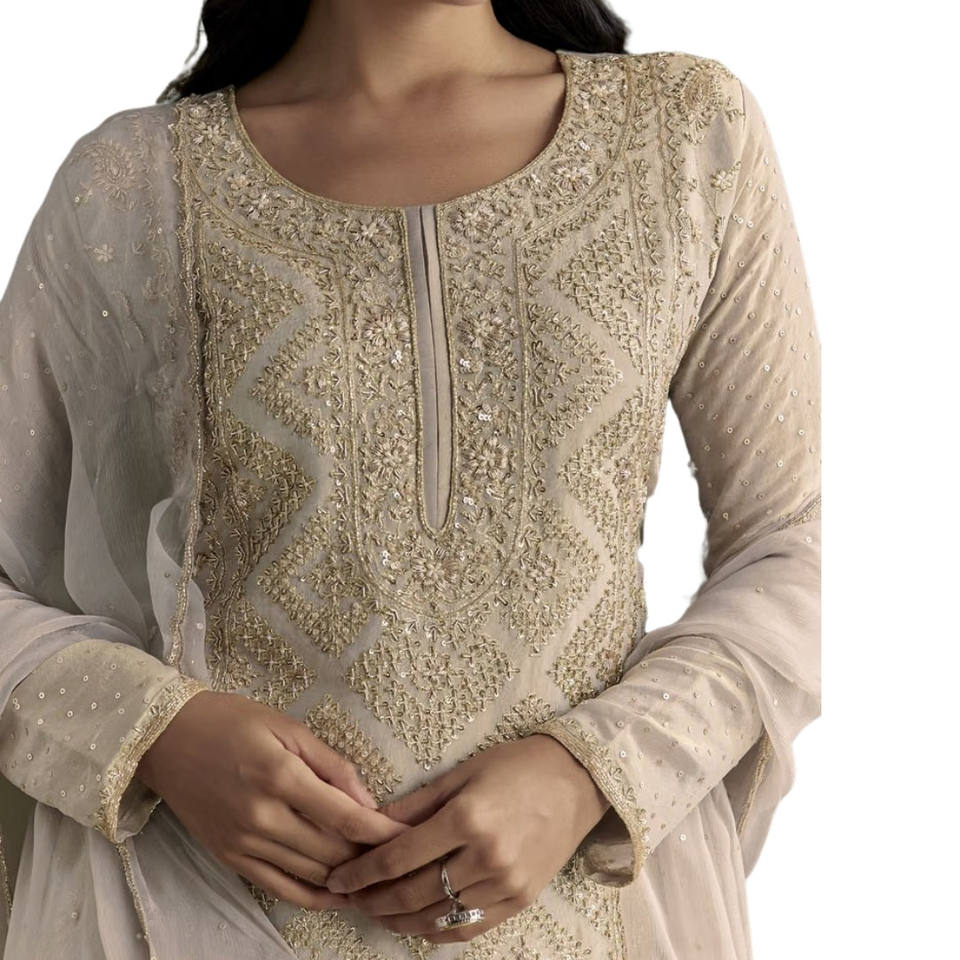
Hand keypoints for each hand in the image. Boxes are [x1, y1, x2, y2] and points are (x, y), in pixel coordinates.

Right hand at [135, 690, 409, 910]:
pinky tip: (340, 896)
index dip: (383, 831)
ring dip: (348, 878)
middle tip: (402, 853)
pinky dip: (314, 896)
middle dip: (371, 854)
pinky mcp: (230, 859)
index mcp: (279, 777)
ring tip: (380, 875)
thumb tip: (368, 801)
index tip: (410, 836)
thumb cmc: (232, 721)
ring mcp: (244, 844)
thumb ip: (332, 765)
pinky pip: (280, 888)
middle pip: (332, 850)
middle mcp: (262, 817)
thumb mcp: (288, 726)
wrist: (166, 738)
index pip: (345, 817)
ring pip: (311, 874)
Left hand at [323, 733, 610, 941]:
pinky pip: (467, 928)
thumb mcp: (461, 773)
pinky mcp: (519, 900)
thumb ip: (415, 804)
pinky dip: (435, 931)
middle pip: (412, 893)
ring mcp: (505, 884)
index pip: (399, 857)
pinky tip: (414, 923)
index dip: (361, 873)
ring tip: (375, 911)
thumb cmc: (516, 766)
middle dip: (372, 900)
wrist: (577, 780)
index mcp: (466, 818)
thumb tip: (369, 823)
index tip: (337, 877)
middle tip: (350, 897)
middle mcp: (485, 857)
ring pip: (436, 916)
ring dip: (397, 920)